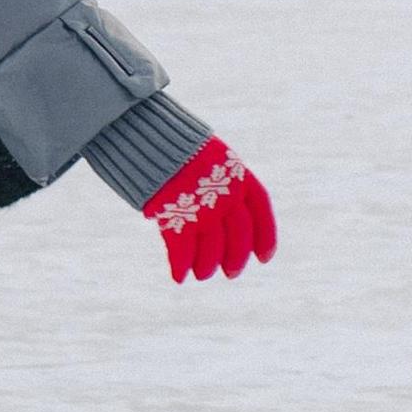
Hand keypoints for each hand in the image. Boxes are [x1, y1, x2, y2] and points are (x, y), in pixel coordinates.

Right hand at [141, 140, 276, 284]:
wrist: (146, 135)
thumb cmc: (175, 146)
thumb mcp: (209, 157)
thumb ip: (222, 184)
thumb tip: (227, 213)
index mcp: (237, 174)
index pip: (261, 211)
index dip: (266, 237)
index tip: (264, 259)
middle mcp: (224, 192)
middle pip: (238, 234)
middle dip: (235, 258)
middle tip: (232, 274)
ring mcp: (201, 205)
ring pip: (212, 247)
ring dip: (207, 265)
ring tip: (202, 274)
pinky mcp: (174, 215)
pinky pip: (181, 249)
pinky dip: (180, 265)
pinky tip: (178, 277)